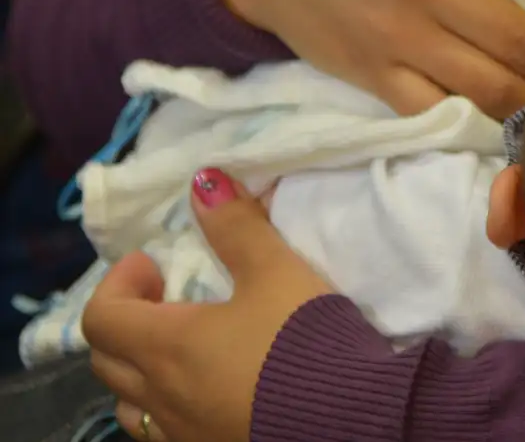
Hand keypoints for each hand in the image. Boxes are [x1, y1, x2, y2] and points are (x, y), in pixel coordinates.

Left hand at [82, 169, 333, 441]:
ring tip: (180, 350)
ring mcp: (183, 432)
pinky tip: (208, 390)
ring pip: (130, 404)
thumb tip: (204, 181)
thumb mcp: (276, 271)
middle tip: (165, 297)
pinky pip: (164, 432)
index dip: (119, 283)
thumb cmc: (302, 338)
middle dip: (125, 321)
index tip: (155, 264)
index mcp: (166, 345)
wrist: (348, 415)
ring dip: (140, 371)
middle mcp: (162, 395)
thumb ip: (238, 226)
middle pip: (107, 360)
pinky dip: (168, 405)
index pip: (102, 316)